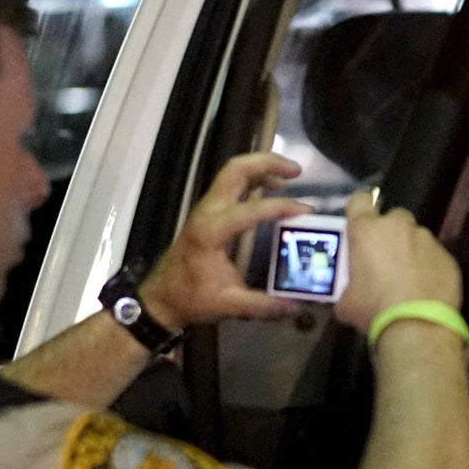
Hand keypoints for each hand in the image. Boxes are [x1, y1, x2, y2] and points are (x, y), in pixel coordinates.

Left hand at [140, 152, 309, 330]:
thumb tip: (300, 304)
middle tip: (298, 170)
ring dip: (262, 166)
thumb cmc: (191, 298)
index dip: (280, 208)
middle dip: (267, 163)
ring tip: (292, 174)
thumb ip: (265, 304)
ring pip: (233, 172)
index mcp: (210, 232)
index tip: (306, 212)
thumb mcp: (229, 305)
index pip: (250, 210)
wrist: (162, 297)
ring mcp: (206, 208)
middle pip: (236, 170)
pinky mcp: (209, 211)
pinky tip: (274, 186)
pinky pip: (232, 183)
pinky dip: (254, 177)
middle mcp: (207, 211)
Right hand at [333, 190, 461, 333]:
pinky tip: (427, 289)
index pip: (359, 201)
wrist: (417, 327)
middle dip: (389, 233)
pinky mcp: (448, 257)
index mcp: (367, 230)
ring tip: (410, 279)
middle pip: (393, 218)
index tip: (359, 227)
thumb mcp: (346, 300)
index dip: (358, 211)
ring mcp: (427, 240)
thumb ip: (347, 285)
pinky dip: (430, 267)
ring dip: (411, 251)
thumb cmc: (374, 310)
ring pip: (417, 237)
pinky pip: (435, 256)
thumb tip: (349, 293)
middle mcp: (398, 227)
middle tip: (386, 259)